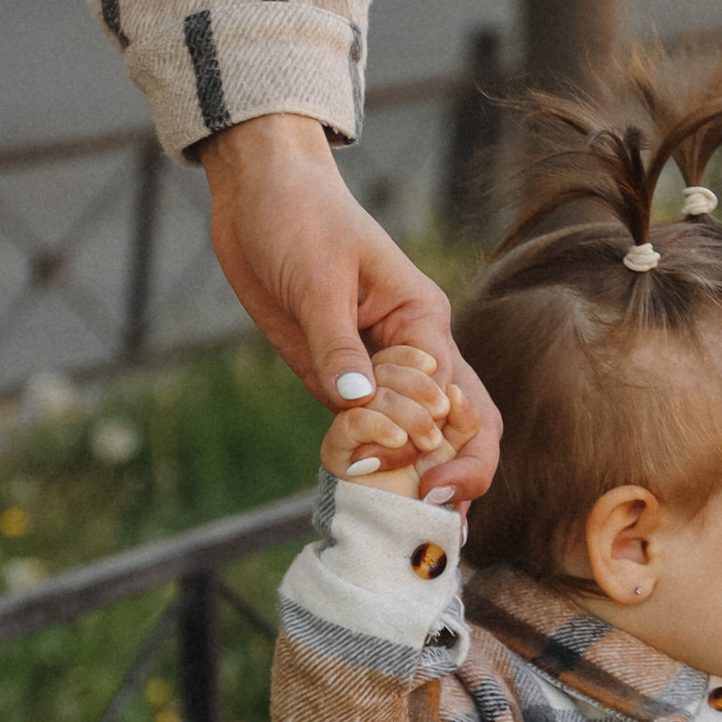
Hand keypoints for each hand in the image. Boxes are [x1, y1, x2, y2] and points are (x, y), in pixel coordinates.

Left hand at [204, 111, 499, 504]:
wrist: (260, 193)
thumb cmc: (299, 216)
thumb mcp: (317, 281)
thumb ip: (337, 347)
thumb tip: (359, 406)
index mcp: (423, 321)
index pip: (454, 397)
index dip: (447, 447)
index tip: (426, 484)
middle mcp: (412, 351)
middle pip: (461, 423)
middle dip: (459, 471)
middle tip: (438, 517)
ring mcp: (377, 368)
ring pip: (418, 433)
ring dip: (418, 477)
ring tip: (412, 528)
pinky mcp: (337, 376)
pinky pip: (365, 429)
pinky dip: (371, 463)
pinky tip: (367, 496)